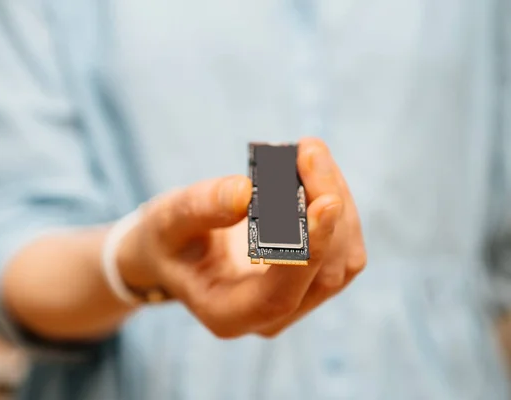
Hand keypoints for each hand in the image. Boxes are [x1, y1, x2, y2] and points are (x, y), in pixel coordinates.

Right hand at [117, 138, 365, 337]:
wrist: (178, 251)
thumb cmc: (169, 240)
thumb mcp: (168, 221)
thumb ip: (200, 209)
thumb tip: (246, 191)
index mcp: (228, 314)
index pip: (280, 295)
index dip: (308, 251)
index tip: (325, 201)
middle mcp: (269, 316)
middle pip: (323, 273)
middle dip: (326, 208)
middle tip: (309, 151)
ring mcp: (295, 300)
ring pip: (343, 259)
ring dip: (336, 201)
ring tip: (309, 152)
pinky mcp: (311, 277)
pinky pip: (342, 245)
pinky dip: (335, 203)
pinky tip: (315, 170)